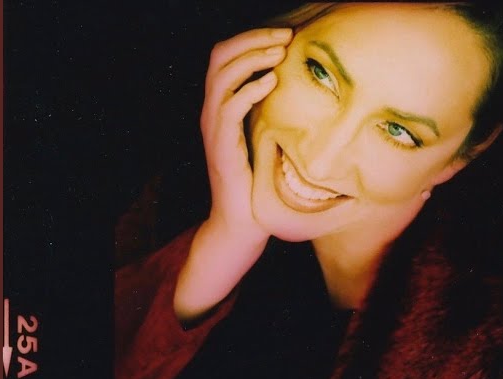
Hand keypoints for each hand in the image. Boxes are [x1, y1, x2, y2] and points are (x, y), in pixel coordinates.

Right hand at [200, 26, 290, 246]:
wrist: (242, 219)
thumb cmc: (257, 181)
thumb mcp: (262, 137)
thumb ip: (267, 110)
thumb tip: (292, 84)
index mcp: (219, 105)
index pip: (224, 56)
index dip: (251, 39)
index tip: (284, 36)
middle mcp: (210, 110)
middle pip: (219, 55)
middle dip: (253, 38)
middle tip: (286, 35)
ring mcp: (213, 126)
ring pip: (223, 74)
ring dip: (253, 57)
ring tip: (280, 52)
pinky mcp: (221, 143)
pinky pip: (230, 106)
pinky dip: (250, 89)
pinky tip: (272, 82)